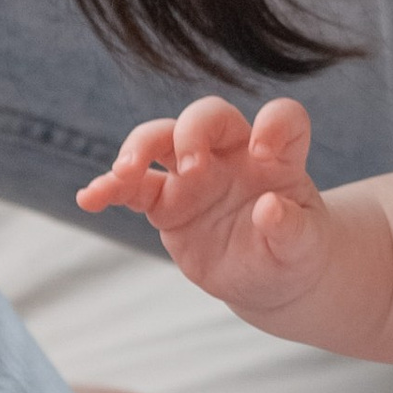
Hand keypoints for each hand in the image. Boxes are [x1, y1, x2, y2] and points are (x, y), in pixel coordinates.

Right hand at [77, 95, 333, 323]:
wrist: (268, 276)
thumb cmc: (292, 251)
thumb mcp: (302, 247)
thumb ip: (291, 228)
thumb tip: (270, 208)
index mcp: (276, 157)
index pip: (280, 118)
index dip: (274, 124)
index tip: (266, 153)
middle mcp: (231, 155)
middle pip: (207, 116)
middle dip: (194, 131)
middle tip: (192, 166)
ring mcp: (193, 175)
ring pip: (160, 139)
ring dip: (139, 147)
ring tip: (125, 172)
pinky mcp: (166, 203)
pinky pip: (132, 188)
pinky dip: (108, 188)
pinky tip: (89, 198)